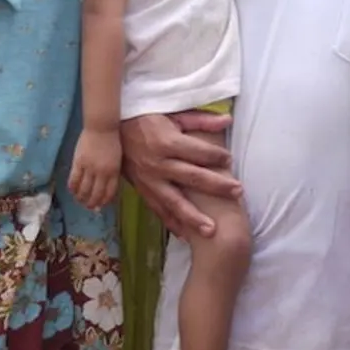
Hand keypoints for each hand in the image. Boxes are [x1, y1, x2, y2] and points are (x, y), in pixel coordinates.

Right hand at [68, 127, 121, 210]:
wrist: (101, 127)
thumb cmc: (111, 141)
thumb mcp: (116, 158)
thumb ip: (112, 171)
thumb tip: (106, 185)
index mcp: (114, 171)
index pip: (109, 192)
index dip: (104, 201)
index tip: (101, 205)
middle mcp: (102, 172)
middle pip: (96, 194)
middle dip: (92, 203)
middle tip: (89, 206)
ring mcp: (89, 168)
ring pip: (83, 189)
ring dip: (81, 198)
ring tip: (79, 200)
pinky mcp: (78, 163)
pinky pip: (74, 179)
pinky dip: (72, 188)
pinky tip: (72, 190)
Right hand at [121, 112, 239, 238]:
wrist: (112, 131)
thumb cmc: (146, 118)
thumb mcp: (172, 114)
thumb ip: (200, 120)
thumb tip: (227, 120)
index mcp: (167, 142)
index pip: (198, 152)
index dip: (216, 156)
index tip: (230, 160)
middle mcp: (159, 164)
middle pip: (192, 178)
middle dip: (216, 186)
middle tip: (238, 192)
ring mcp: (149, 180)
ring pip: (174, 202)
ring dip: (193, 217)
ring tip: (211, 231)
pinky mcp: (142, 190)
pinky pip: (158, 209)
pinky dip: (171, 223)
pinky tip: (185, 235)